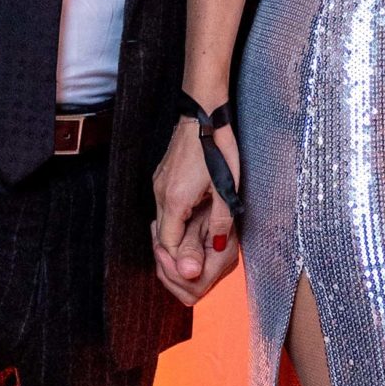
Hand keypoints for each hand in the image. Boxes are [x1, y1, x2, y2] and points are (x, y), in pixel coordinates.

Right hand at [151, 117, 240, 307]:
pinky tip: (191, 224)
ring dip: (177, 238)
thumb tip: (216, 248)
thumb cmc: (218, 147)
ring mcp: (159, 185)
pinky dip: (175, 222)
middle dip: (177, 255)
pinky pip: (165, 209)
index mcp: (174, 200)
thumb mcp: (226, 188)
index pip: (167, 245)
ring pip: (162, 223)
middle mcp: (160, 194)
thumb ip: (220, 221)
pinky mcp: (163, 178)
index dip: (179, 262)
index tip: (195, 271)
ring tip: (196, 248)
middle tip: (196, 266)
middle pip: (162, 237)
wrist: (204, 114)